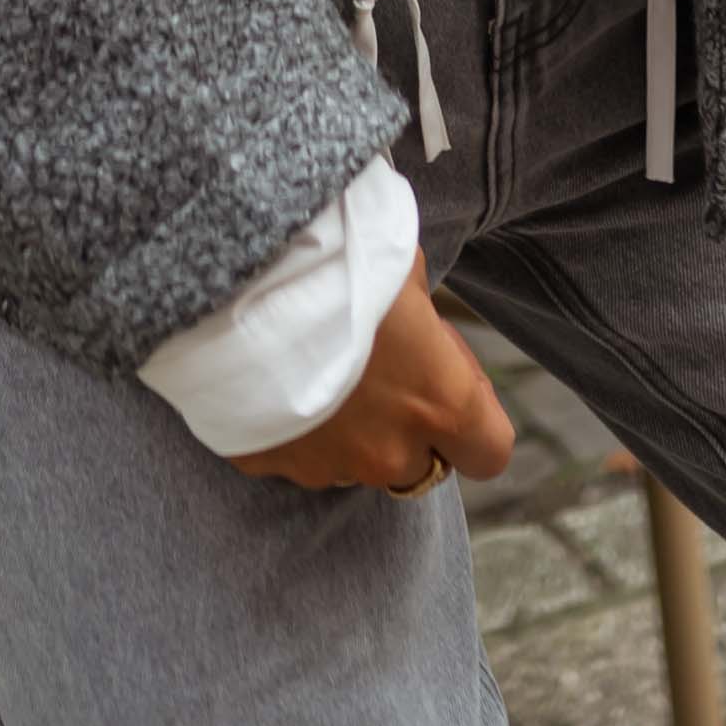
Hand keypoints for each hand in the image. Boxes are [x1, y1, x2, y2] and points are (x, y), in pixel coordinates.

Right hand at [230, 254, 517, 497]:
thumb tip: (416, 317)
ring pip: (352, 460)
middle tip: (376, 363)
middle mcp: (389, 451)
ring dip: (346, 426)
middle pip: (415, 459)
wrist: (235, 276)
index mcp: (440, 403)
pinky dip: (291, 423)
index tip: (446, 376)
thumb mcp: (402, 263)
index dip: (476, 418)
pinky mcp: (269, 464)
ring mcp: (326, 466)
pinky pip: (293, 452)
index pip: (490, 451)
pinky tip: (274, 371)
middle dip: (403, 422)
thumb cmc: (336, 260)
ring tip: (316, 358)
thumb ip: (420, 309)